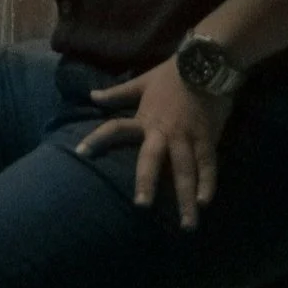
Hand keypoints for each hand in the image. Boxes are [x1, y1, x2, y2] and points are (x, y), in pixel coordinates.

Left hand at [76, 56, 233, 230]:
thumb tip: (92, 96)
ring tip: (185, 223)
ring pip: (185, 171)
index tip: (79, 152)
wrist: (206, 64)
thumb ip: (117, 93)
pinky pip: (208, 165)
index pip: (115, 128)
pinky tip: (205, 203)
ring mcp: (187, 137)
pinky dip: (208, 183)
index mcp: (144, 118)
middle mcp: (163, 132)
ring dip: (185, 197)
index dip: (97, 139)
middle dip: (146, 182)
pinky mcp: (208, 139)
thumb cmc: (172, 74)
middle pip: (151, 159)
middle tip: (141, 206)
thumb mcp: (141, 82)